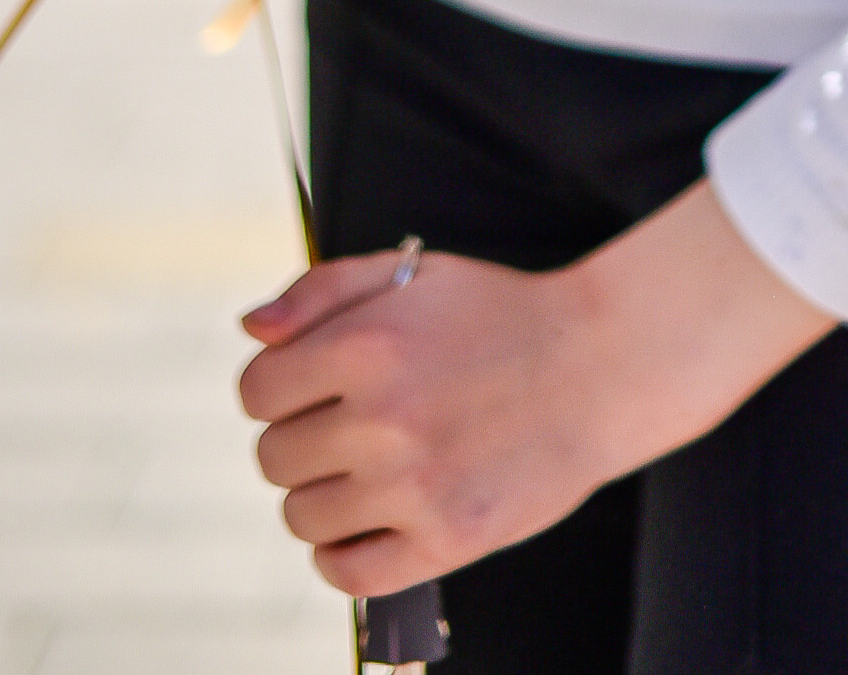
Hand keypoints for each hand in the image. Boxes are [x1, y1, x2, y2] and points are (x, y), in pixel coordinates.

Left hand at [238, 184, 834, 592]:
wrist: (599, 366)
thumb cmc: (496, 316)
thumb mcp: (412, 274)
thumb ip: (320, 290)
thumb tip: (249, 329)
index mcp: (366, 343)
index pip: (256, 391)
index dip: (277, 388)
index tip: (310, 389)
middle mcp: (382, 417)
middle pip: (273, 458)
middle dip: (302, 441)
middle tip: (349, 428)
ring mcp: (413, 485)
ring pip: (302, 518)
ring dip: (323, 497)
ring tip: (369, 472)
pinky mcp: (445, 539)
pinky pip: (347, 573)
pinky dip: (344, 556)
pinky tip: (372, 524)